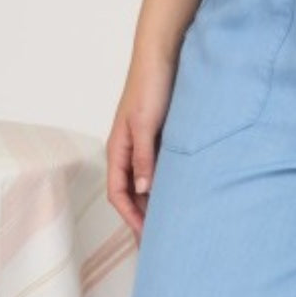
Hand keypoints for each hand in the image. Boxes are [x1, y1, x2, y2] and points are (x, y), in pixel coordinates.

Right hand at [105, 50, 177, 241]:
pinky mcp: (156, 138)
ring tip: (169, 225)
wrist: (161, 54)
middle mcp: (127, 150)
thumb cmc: (150, 85)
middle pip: (130, 193)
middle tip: (158, 242)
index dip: (130, 218)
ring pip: (143, 183)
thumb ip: (144, 157)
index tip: (146, 237)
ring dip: (152, 204)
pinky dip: (163, 187)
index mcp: (117, 149)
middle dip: (140, 218)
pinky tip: (178, 196)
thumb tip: (142, 190)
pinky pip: (156, 170)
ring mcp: (141, 145)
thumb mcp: (144, 124)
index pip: (118, 194)